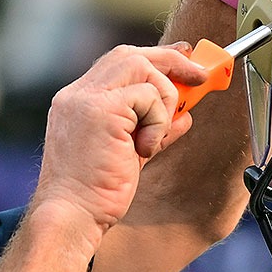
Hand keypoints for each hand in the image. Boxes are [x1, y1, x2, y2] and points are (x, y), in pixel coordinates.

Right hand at [33, 44, 211, 234]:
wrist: (71, 216)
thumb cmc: (94, 194)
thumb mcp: (128, 154)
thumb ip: (152, 130)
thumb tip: (184, 116)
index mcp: (76, 102)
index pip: (118, 63)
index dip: (154, 59)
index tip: (182, 60)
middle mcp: (77, 95)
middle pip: (130, 54)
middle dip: (171, 61)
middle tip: (199, 77)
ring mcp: (86, 99)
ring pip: (142, 67)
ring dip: (164, 98)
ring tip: (156, 135)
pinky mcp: (101, 111)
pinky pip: (148, 95)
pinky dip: (158, 120)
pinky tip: (146, 148)